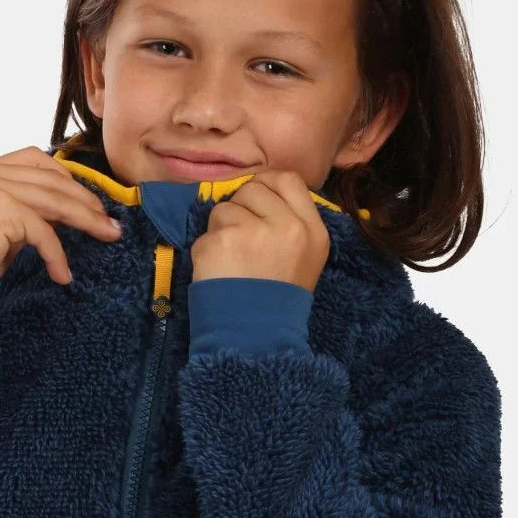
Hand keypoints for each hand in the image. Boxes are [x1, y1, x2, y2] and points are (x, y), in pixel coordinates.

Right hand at [0, 145, 121, 283]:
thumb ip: (24, 211)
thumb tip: (65, 215)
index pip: (36, 160)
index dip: (67, 178)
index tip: (89, 200)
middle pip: (52, 179)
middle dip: (86, 201)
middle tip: (110, 222)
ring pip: (55, 201)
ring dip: (86, 221)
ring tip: (107, 236)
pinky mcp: (1, 210)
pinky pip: (43, 232)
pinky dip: (56, 255)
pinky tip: (62, 274)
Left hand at [189, 169, 330, 292]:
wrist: (254, 337)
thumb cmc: (276, 298)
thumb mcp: (304, 258)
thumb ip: (289, 222)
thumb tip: (259, 190)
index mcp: (312, 230)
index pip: (289, 180)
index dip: (267, 183)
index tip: (255, 199)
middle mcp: (286, 226)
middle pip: (252, 189)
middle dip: (241, 208)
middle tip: (242, 239)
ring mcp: (252, 232)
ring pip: (224, 209)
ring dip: (221, 231)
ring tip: (233, 262)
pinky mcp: (221, 241)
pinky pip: (205, 233)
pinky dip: (207, 251)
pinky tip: (219, 272)